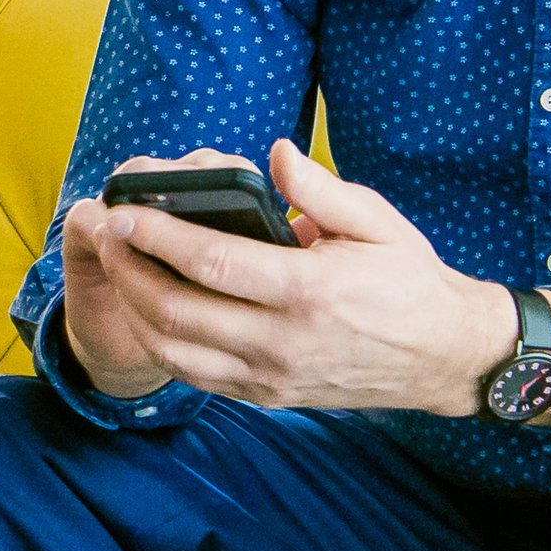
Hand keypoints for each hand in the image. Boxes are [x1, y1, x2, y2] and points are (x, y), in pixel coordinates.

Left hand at [67, 138, 518, 415]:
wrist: (443, 357)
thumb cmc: (409, 280)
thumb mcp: (377, 221)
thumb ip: (320, 189)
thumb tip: (276, 153)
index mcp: (308, 289)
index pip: (210, 262)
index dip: (157, 235)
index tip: (124, 211)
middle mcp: (282, 340)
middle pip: (176, 311)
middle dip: (129, 269)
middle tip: (107, 233)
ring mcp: (272, 376)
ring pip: (175, 352)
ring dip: (134, 309)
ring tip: (118, 268)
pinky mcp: (269, 396)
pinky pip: (197, 376)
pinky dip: (161, 343)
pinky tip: (149, 309)